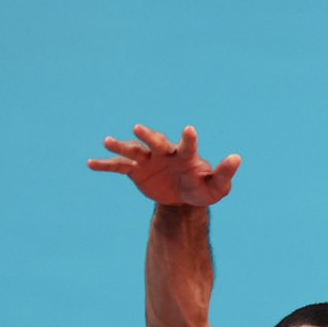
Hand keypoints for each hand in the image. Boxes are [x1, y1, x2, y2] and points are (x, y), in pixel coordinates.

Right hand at [86, 124, 240, 205]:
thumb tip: (237, 158)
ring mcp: (149, 160)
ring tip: (107, 142)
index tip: (190, 129)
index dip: (189, 138)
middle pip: (156, 142)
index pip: (188, 145)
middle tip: (138, 128)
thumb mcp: (216, 187)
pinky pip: (119, 167)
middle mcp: (166, 153)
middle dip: (148, 136)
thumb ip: (224, 174)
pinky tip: (90, 163)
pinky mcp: (136, 171)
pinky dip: (106, 165)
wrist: (182, 197)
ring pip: (134, 150)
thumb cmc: (202, 189)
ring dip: (121, 146)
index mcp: (186, 156)